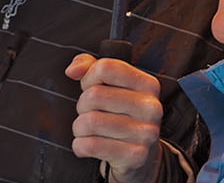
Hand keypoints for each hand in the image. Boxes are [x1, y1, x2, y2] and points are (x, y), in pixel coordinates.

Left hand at [65, 53, 163, 182]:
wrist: (140, 158)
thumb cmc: (120, 115)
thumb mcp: (110, 86)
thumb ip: (89, 66)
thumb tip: (72, 71)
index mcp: (148, 84)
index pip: (105, 68)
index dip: (88, 78)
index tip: (90, 89)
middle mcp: (151, 107)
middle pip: (94, 96)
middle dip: (82, 106)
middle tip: (89, 114)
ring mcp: (146, 133)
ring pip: (89, 122)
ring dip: (79, 128)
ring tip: (88, 131)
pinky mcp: (135, 155)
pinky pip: (91, 145)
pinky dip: (79, 146)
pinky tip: (86, 146)